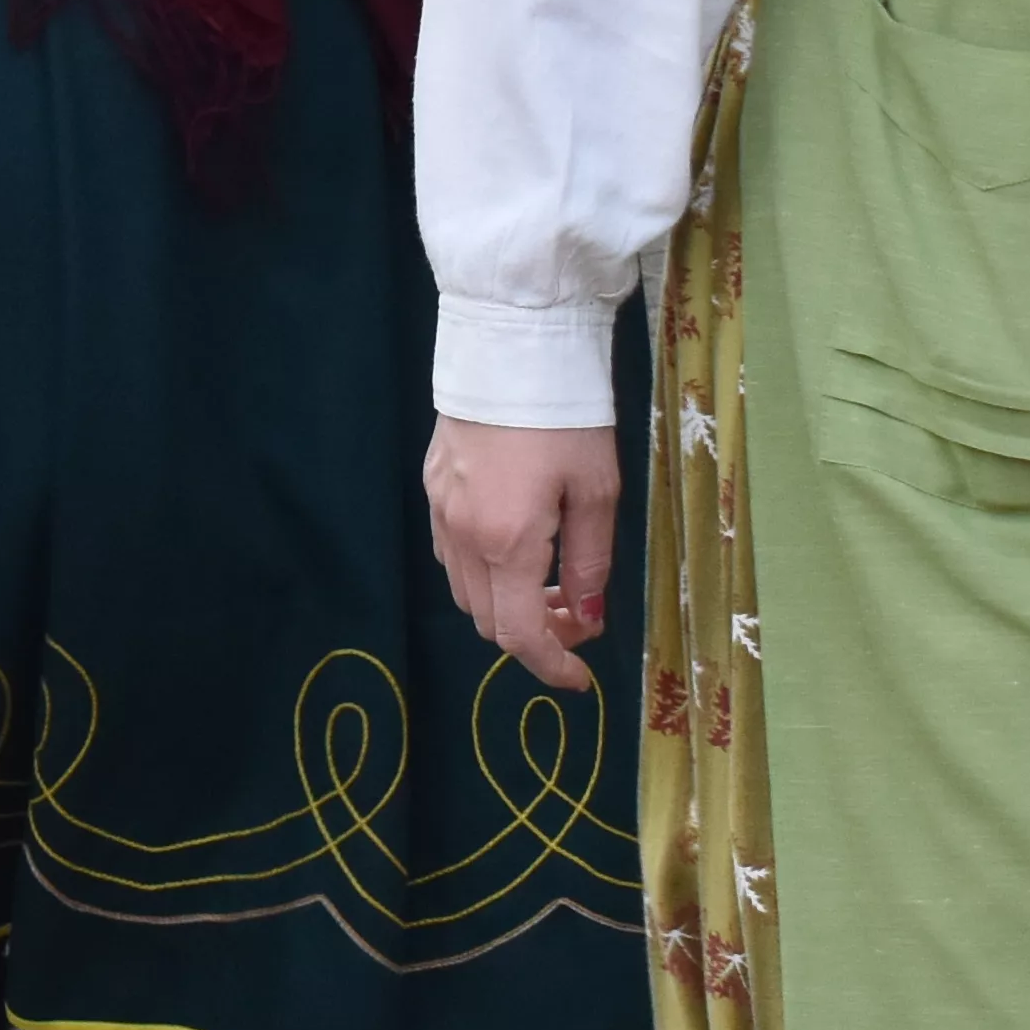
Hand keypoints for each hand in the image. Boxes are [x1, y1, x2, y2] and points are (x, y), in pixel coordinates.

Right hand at [427, 417, 624, 697]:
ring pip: (465, 591)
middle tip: (578, 615)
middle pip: (487, 620)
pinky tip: (515, 544)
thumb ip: (591, 563)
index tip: (580, 680)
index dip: (551, 667)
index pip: (519, 634)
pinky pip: (452, 554)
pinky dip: (483, 572)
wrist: (510, 350)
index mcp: (508, 542)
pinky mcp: (431, 486)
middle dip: (534, 634)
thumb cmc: (566, 421)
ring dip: (506, 604)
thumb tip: (588, 616)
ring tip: (549, 581)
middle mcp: (463, 536)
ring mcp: (440, 511)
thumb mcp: (597, 493)